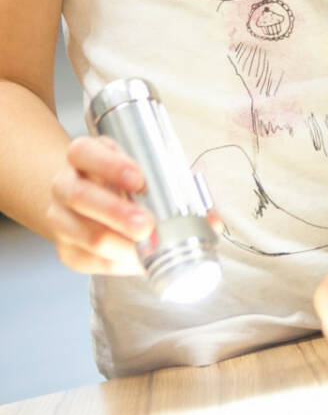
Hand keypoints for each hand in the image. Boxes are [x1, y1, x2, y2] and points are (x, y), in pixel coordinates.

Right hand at [47, 135, 154, 274]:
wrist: (84, 199)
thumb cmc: (116, 177)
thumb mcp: (129, 160)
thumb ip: (149, 170)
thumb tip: (180, 198)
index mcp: (79, 155)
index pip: (82, 153)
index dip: (110, 166)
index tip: (139, 180)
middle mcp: (62, 185)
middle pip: (80, 196)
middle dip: (117, 212)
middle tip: (146, 223)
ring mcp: (59, 219)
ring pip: (86, 234)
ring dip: (120, 243)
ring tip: (147, 245)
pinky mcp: (66, 250)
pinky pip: (91, 259)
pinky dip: (118, 261)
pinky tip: (139, 258)